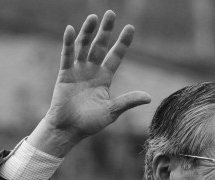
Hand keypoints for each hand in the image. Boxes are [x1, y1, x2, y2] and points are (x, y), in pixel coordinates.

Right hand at [28, 11, 150, 156]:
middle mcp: (91, 71)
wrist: (69, 130)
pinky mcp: (64, 74)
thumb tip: (149, 97)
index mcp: (104, 78)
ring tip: (94, 17)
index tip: (130, 28)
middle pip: (100, 46)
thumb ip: (128, 101)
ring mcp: (77, 71)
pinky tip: (70, 29)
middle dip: (105, 31)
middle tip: (111, 14)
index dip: (122, 43)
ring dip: (88, 32)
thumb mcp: (112, 111)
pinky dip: (68, 43)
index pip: (115, 56)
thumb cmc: (90, 122)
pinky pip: (67, 56)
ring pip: (83, 47)